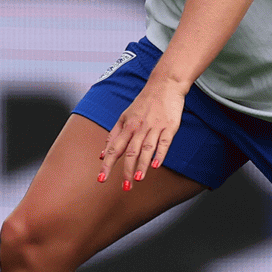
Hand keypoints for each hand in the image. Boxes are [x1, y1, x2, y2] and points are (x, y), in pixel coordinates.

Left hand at [98, 75, 184, 190]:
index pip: (115, 148)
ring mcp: (155, 127)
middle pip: (130, 151)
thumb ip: (114, 135)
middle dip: (126, 170)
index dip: (108, 164)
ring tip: (138, 179)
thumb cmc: (144, 102)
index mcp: (127, 126)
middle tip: (125, 187)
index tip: (101, 179)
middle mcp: (139, 127)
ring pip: (146, 148)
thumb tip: (102, 154)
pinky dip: (160, 153)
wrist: (164, 84)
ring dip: (142, 164)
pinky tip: (157, 165)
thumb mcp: (125, 116)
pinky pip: (164, 141)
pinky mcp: (170, 126)